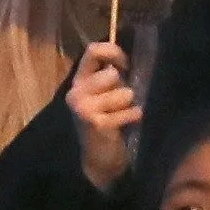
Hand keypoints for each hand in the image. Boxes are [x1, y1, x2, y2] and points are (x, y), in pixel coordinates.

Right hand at [66, 42, 142, 194]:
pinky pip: (128, 112)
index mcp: (79, 80)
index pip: (93, 51)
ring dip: (128, 104)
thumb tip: (128, 58)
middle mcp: (76, 92)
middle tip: (120, 102)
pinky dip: (132, 117)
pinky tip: (124, 126)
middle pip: (112, 74)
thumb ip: (112, 74)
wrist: (99, 159)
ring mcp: (83, 108)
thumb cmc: (107, 122)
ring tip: (121, 115)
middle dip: (123, 87)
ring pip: (123, 93)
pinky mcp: (95, 123)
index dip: (114, 52)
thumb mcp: (106, 93)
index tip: (125, 65)